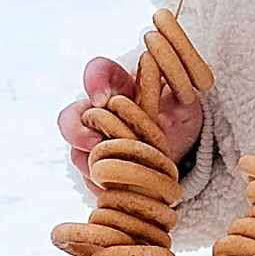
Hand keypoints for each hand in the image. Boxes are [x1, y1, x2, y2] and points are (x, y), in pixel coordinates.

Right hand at [61, 53, 203, 179]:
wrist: (183, 152)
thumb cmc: (179, 117)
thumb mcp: (185, 99)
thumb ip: (177, 84)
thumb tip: (165, 70)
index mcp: (119, 86)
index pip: (99, 72)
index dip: (95, 80)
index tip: (102, 98)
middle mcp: (98, 114)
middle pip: (70, 119)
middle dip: (78, 132)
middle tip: (96, 143)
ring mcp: (92, 145)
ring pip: (78, 154)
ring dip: (97, 163)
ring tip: (123, 169)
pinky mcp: (96, 173)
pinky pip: (91, 181)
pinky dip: (106, 184)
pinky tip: (126, 185)